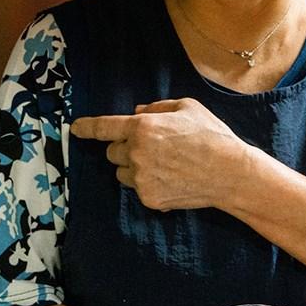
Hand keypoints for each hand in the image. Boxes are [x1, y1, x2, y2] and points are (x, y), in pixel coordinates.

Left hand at [71, 98, 252, 211]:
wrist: (230, 173)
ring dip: (133, 168)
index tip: (75, 129)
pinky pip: (137, 189)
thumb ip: (157, 107)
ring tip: (163, 165)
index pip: (104, 127)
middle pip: (112, 153)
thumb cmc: (211, 136)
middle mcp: (136, 153)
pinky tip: (171, 179)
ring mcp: (141, 178)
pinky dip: (148, 184)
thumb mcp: (187, 107)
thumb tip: (137, 111)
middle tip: (152, 148)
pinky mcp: (149, 198)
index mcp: (142, 127)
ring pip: (121, 173)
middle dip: (125, 149)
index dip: (86, 127)